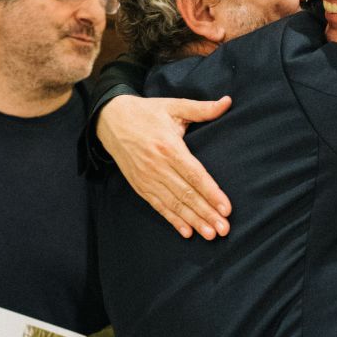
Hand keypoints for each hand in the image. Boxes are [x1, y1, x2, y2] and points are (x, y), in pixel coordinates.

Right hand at [97, 94, 232, 239]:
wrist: (109, 119)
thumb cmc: (146, 112)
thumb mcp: (173, 105)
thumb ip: (202, 109)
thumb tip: (227, 102)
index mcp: (168, 146)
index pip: (194, 175)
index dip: (211, 193)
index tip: (226, 208)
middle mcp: (157, 166)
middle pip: (186, 194)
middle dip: (206, 213)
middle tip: (224, 229)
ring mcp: (147, 178)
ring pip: (174, 204)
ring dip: (193, 220)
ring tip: (210, 234)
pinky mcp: (139, 185)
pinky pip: (158, 206)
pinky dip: (173, 220)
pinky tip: (186, 231)